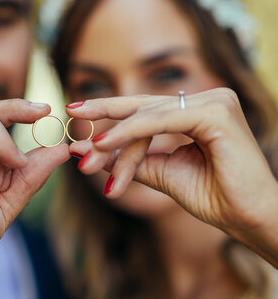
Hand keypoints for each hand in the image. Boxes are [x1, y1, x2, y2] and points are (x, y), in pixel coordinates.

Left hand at [68, 88, 277, 266]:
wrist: (249, 220)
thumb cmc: (214, 197)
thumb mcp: (161, 173)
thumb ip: (130, 158)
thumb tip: (89, 148)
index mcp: (196, 110)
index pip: (145, 110)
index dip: (111, 113)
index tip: (78, 119)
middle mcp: (206, 100)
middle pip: (142, 106)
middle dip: (103, 113)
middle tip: (70, 113)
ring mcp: (213, 102)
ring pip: (146, 118)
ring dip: (114, 140)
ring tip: (86, 156)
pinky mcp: (216, 113)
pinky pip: (160, 121)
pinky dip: (129, 133)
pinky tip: (103, 144)